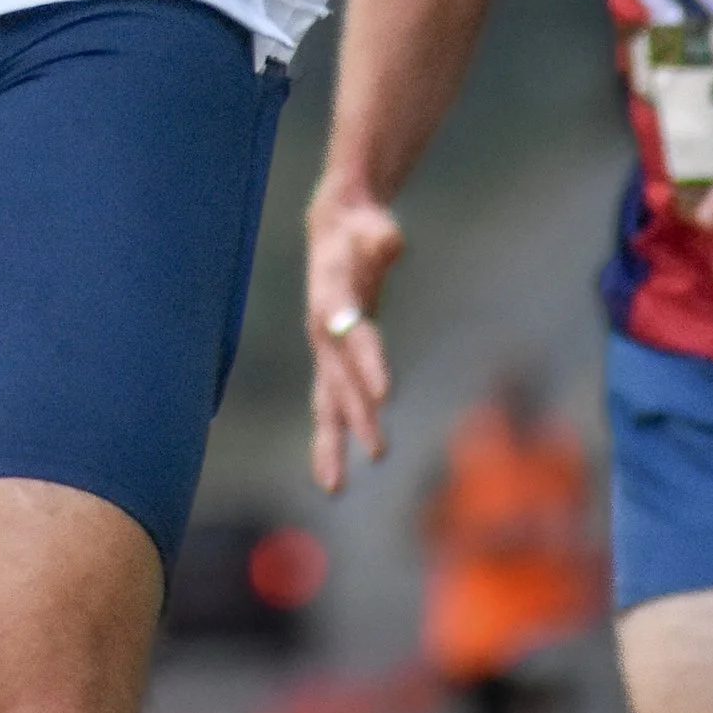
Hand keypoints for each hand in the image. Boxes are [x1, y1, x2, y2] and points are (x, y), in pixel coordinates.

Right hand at [306, 185, 405, 492]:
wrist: (332, 231)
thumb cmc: (358, 228)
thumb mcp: (371, 226)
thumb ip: (378, 237)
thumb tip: (389, 241)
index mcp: (331, 298)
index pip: (352, 335)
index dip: (368, 363)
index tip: (386, 395)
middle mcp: (322, 331)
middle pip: (340, 379)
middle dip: (358, 415)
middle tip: (379, 452)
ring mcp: (323, 349)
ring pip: (325, 402)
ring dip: (332, 442)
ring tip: (336, 487)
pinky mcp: (330, 361)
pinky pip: (327, 404)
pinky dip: (331, 436)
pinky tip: (333, 473)